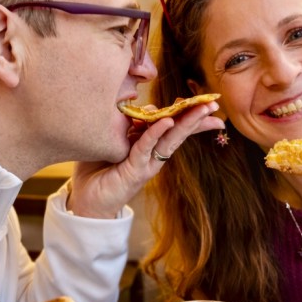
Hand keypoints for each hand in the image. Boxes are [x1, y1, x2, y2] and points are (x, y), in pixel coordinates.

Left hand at [66, 102, 224, 217]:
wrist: (87, 200)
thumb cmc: (98, 168)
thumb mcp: (114, 138)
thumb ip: (129, 123)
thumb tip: (146, 107)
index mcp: (150, 144)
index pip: (174, 126)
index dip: (190, 114)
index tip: (206, 102)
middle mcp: (153, 155)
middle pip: (179, 132)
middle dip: (197, 117)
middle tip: (215, 104)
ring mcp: (147, 163)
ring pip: (170, 139)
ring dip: (187, 123)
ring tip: (202, 109)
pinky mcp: (135, 170)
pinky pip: (146, 147)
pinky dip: (157, 132)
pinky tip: (168, 121)